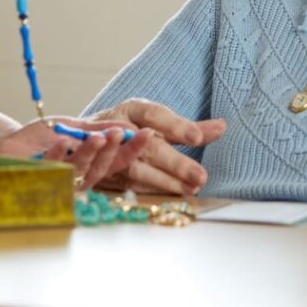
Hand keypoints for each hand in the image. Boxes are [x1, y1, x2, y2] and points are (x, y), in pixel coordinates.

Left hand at [0, 118, 153, 190]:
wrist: (8, 144)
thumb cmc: (41, 140)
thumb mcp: (73, 128)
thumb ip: (97, 129)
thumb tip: (126, 125)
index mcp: (91, 167)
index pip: (117, 162)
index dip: (133, 150)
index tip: (148, 133)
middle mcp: (79, 180)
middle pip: (102, 168)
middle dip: (112, 150)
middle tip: (119, 133)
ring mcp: (60, 182)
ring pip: (80, 170)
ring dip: (90, 152)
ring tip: (98, 136)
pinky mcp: (39, 179)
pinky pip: (51, 169)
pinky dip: (58, 154)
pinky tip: (64, 141)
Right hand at [83, 98, 226, 195]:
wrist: (84, 141)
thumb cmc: (130, 128)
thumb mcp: (154, 120)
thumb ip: (187, 127)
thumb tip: (222, 127)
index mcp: (131, 109)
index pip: (154, 114)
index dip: (175, 125)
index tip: (196, 137)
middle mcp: (118, 128)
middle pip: (148, 145)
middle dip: (175, 162)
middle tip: (200, 176)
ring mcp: (108, 153)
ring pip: (136, 169)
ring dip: (164, 181)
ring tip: (190, 189)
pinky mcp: (104, 174)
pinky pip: (127, 184)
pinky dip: (149, 191)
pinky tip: (170, 196)